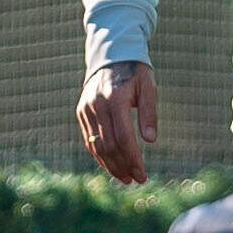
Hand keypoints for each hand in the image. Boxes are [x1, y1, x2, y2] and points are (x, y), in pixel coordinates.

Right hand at [75, 60, 157, 183]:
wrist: (110, 54)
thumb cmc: (135, 72)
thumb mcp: (148, 88)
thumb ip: (149, 113)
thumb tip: (151, 141)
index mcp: (115, 98)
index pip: (124, 137)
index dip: (133, 159)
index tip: (142, 174)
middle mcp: (97, 105)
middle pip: (109, 145)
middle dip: (123, 166)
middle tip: (137, 179)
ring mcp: (86, 109)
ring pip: (96, 145)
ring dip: (110, 165)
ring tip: (125, 178)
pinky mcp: (81, 112)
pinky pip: (89, 139)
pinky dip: (100, 155)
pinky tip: (112, 165)